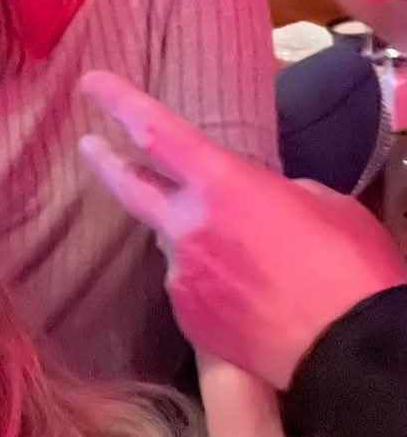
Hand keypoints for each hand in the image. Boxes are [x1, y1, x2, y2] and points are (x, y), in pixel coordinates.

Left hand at [78, 70, 406, 387]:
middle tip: (88, 146)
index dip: (119, 102)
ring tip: (243, 251)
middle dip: (107, 162)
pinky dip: (209, 280)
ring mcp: (182, 277)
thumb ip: (274, 194)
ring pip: (173, 243)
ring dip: (193, 237)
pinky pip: (191, 286)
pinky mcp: (188, 319)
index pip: (156, 132)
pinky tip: (244, 291)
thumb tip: (258, 205)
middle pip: (131, 188)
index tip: (89, 84)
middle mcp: (186, 228)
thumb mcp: (323, 203)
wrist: (346, 352)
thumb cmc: (348, 268)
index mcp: (222, 185)